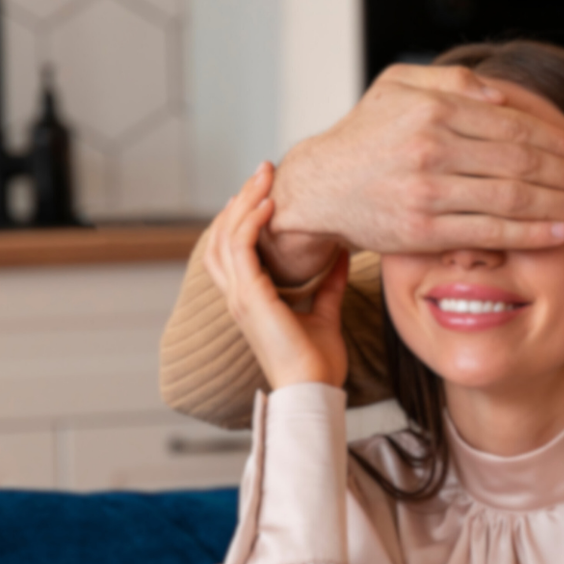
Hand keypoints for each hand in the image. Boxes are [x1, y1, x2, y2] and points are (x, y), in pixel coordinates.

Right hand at [203, 165, 349, 389]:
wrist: (314, 391)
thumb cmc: (318, 364)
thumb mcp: (325, 313)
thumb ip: (328, 283)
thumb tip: (340, 253)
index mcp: (250, 300)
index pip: (233, 249)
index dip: (243, 217)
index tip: (267, 191)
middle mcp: (238, 296)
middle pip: (222, 235)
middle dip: (241, 200)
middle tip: (263, 172)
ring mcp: (240, 297)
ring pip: (226, 237)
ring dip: (245, 202)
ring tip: (264, 177)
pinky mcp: (250, 299)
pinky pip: (240, 250)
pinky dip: (252, 223)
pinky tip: (270, 204)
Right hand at [266, 63, 563, 267]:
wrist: (319, 187)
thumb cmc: (364, 135)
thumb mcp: (397, 86)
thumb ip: (449, 81)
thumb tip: (500, 94)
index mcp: (434, 110)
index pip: (514, 126)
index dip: (557, 141)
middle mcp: (433, 148)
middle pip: (522, 162)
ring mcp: (428, 191)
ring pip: (512, 198)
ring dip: (561, 205)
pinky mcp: (423, 230)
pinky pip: (489, 233)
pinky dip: (529, 233)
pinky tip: (558, 233)